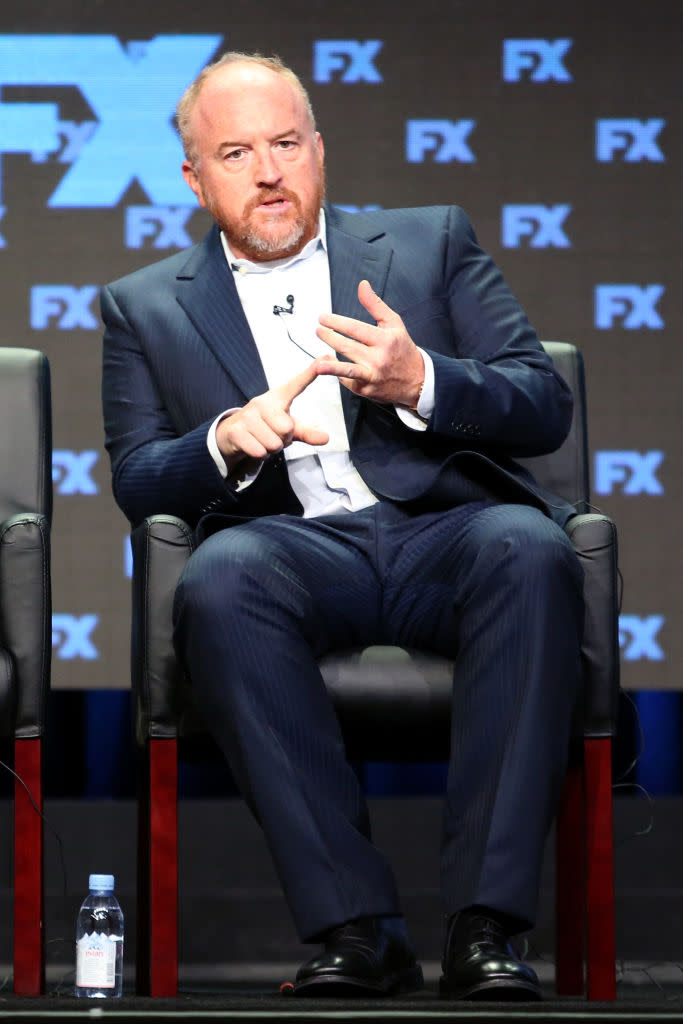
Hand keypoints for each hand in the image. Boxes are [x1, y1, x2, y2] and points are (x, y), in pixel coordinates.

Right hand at [216, 361, 328, 470]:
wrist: (233, 435)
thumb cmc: (265, 428)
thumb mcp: (288, 429)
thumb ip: (307, 433)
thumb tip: (326, 438)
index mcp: (277, 398)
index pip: (297, 384)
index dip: (311, 373)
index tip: (327, 357)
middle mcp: (261, 402)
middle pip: (287, 429)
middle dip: (283, 440)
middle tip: (272, 435)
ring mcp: (247, 415)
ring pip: (274, 444)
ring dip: (270, 449)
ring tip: (262, 439)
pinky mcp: (236, 430)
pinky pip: (260, 452)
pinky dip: (260, 455)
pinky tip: (252, 445)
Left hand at [315, 280, 424, 406]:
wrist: (416, 380)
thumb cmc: (402, 349)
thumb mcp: (393, 324)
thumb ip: (375, 304)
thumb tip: (362, 285)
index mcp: (385, 340)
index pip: (356, 329)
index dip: (336, 322)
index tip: (323, 318)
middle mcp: (379, 358)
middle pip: (348, 347)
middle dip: (329, 338)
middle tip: (318, 330)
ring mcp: (372, 376)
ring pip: (346, 369)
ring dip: (330, 366)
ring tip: (318, 362)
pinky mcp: (366, 390)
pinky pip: (348, 380)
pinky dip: (338, 373)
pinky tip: (330, 365)